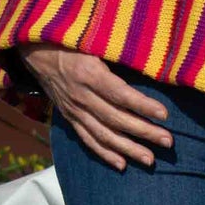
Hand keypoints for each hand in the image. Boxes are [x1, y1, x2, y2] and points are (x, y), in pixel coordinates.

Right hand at [21, 43, 172, 171]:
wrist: (37, 51)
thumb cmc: (72, 41)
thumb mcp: (93, 40)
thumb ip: (117, 52)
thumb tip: (149, 58)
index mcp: (89, 73)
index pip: (120, 94)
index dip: (142, 105)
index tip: (164, 114)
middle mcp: (81, 96)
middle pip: (115, 119)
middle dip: (143, 132)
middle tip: (168, 142)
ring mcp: (74, 110)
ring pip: (103, 134)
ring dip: (128, 149)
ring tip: (150, 160)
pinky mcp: (70, 119)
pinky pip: (88, 140)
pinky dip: (105, 154)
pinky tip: (122, 165)